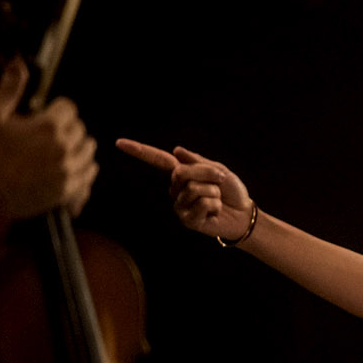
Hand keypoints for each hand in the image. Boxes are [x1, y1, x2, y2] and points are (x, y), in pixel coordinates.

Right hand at [0, 57, 98, 218]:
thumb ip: (10, 89)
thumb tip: (17, 63)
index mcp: (48, 127)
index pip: (69, 108)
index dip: (56, 110)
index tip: (46, 116)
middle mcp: (64, 148)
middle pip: (80, 129)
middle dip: (67, 128)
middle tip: (48, 135)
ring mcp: (69, 170)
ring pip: (88, 150)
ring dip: (77, 147)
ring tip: (58, 150)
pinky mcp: (70, 189)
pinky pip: (90, 173)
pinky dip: (82, 168)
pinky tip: (68, 166)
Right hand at [117, 138, 252, 241]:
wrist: (244, 213)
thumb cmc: (231, 191)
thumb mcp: (219, 170)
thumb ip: (198, 161)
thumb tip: (176, 150)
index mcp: (181, 173)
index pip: (158, 160)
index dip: (139, 151)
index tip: (119, 143)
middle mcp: (176, 189)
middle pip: (182, 173)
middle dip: (207, 174)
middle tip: (220, 181)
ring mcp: (179, 205)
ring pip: (194, 189)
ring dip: (214, 192)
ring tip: (217, 200)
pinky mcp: (187, 220)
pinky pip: (202, 203)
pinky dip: (215, 205)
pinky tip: (215, 212)